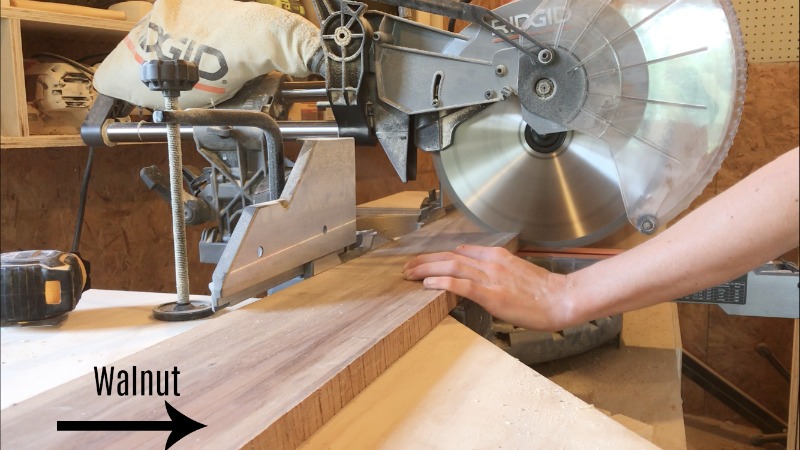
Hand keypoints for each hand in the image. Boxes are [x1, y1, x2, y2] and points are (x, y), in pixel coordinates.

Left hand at [403, 245, 572, 331]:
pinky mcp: (492, 295)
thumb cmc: (543, 292)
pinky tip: (427, 284)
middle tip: (406, 267)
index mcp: (496, 256)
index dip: (437, 256)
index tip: (422, 262)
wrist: (562, 299)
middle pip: (449, 257)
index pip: (459, 252)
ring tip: (409, 273)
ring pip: (451, 267)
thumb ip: (495, 272)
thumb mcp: (516, 273)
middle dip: (425, 261)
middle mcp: (490, 262)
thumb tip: (476, 277)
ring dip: (426, 269)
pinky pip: (462, 285)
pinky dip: (442, 282)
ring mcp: (491, 277)